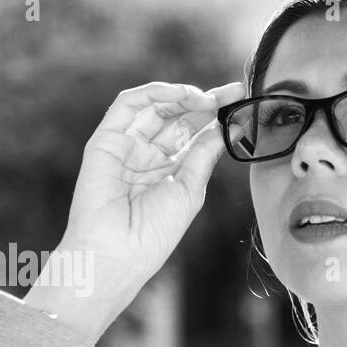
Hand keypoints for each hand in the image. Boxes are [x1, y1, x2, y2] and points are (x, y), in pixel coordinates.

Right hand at [28, 80, 245, 340]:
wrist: (118, 252)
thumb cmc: (154, 232)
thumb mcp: (190, 190)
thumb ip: (203, 155)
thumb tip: (223, 126)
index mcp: (168, 172)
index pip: (193, 135)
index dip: (215, 117)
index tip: (240, 102)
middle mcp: (147, 156)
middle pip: (177, 118)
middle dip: (205, 103)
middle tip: (233, 93)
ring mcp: (126, 146)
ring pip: (154, 107)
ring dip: (183, 97)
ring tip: (209, 99)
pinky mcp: (106, 140)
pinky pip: (127, 106)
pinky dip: (154, 94)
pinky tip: (181, 95)